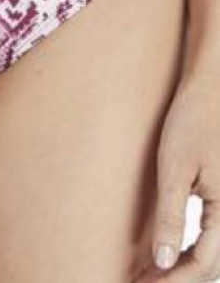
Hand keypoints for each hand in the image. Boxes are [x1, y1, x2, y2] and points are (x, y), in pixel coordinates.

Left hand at [137, 73, 219, 281]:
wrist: (207, 94)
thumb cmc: (191, 124)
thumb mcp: (174, 170)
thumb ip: (171, 216)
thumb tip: (164, 261)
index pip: (204, 264)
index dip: (174, 281)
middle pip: (210, 264)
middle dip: (176, 279)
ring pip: (211, 253)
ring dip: (181, 267)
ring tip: (147, 273)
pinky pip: (209, 235)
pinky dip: (187, 248)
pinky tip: (163, 250)